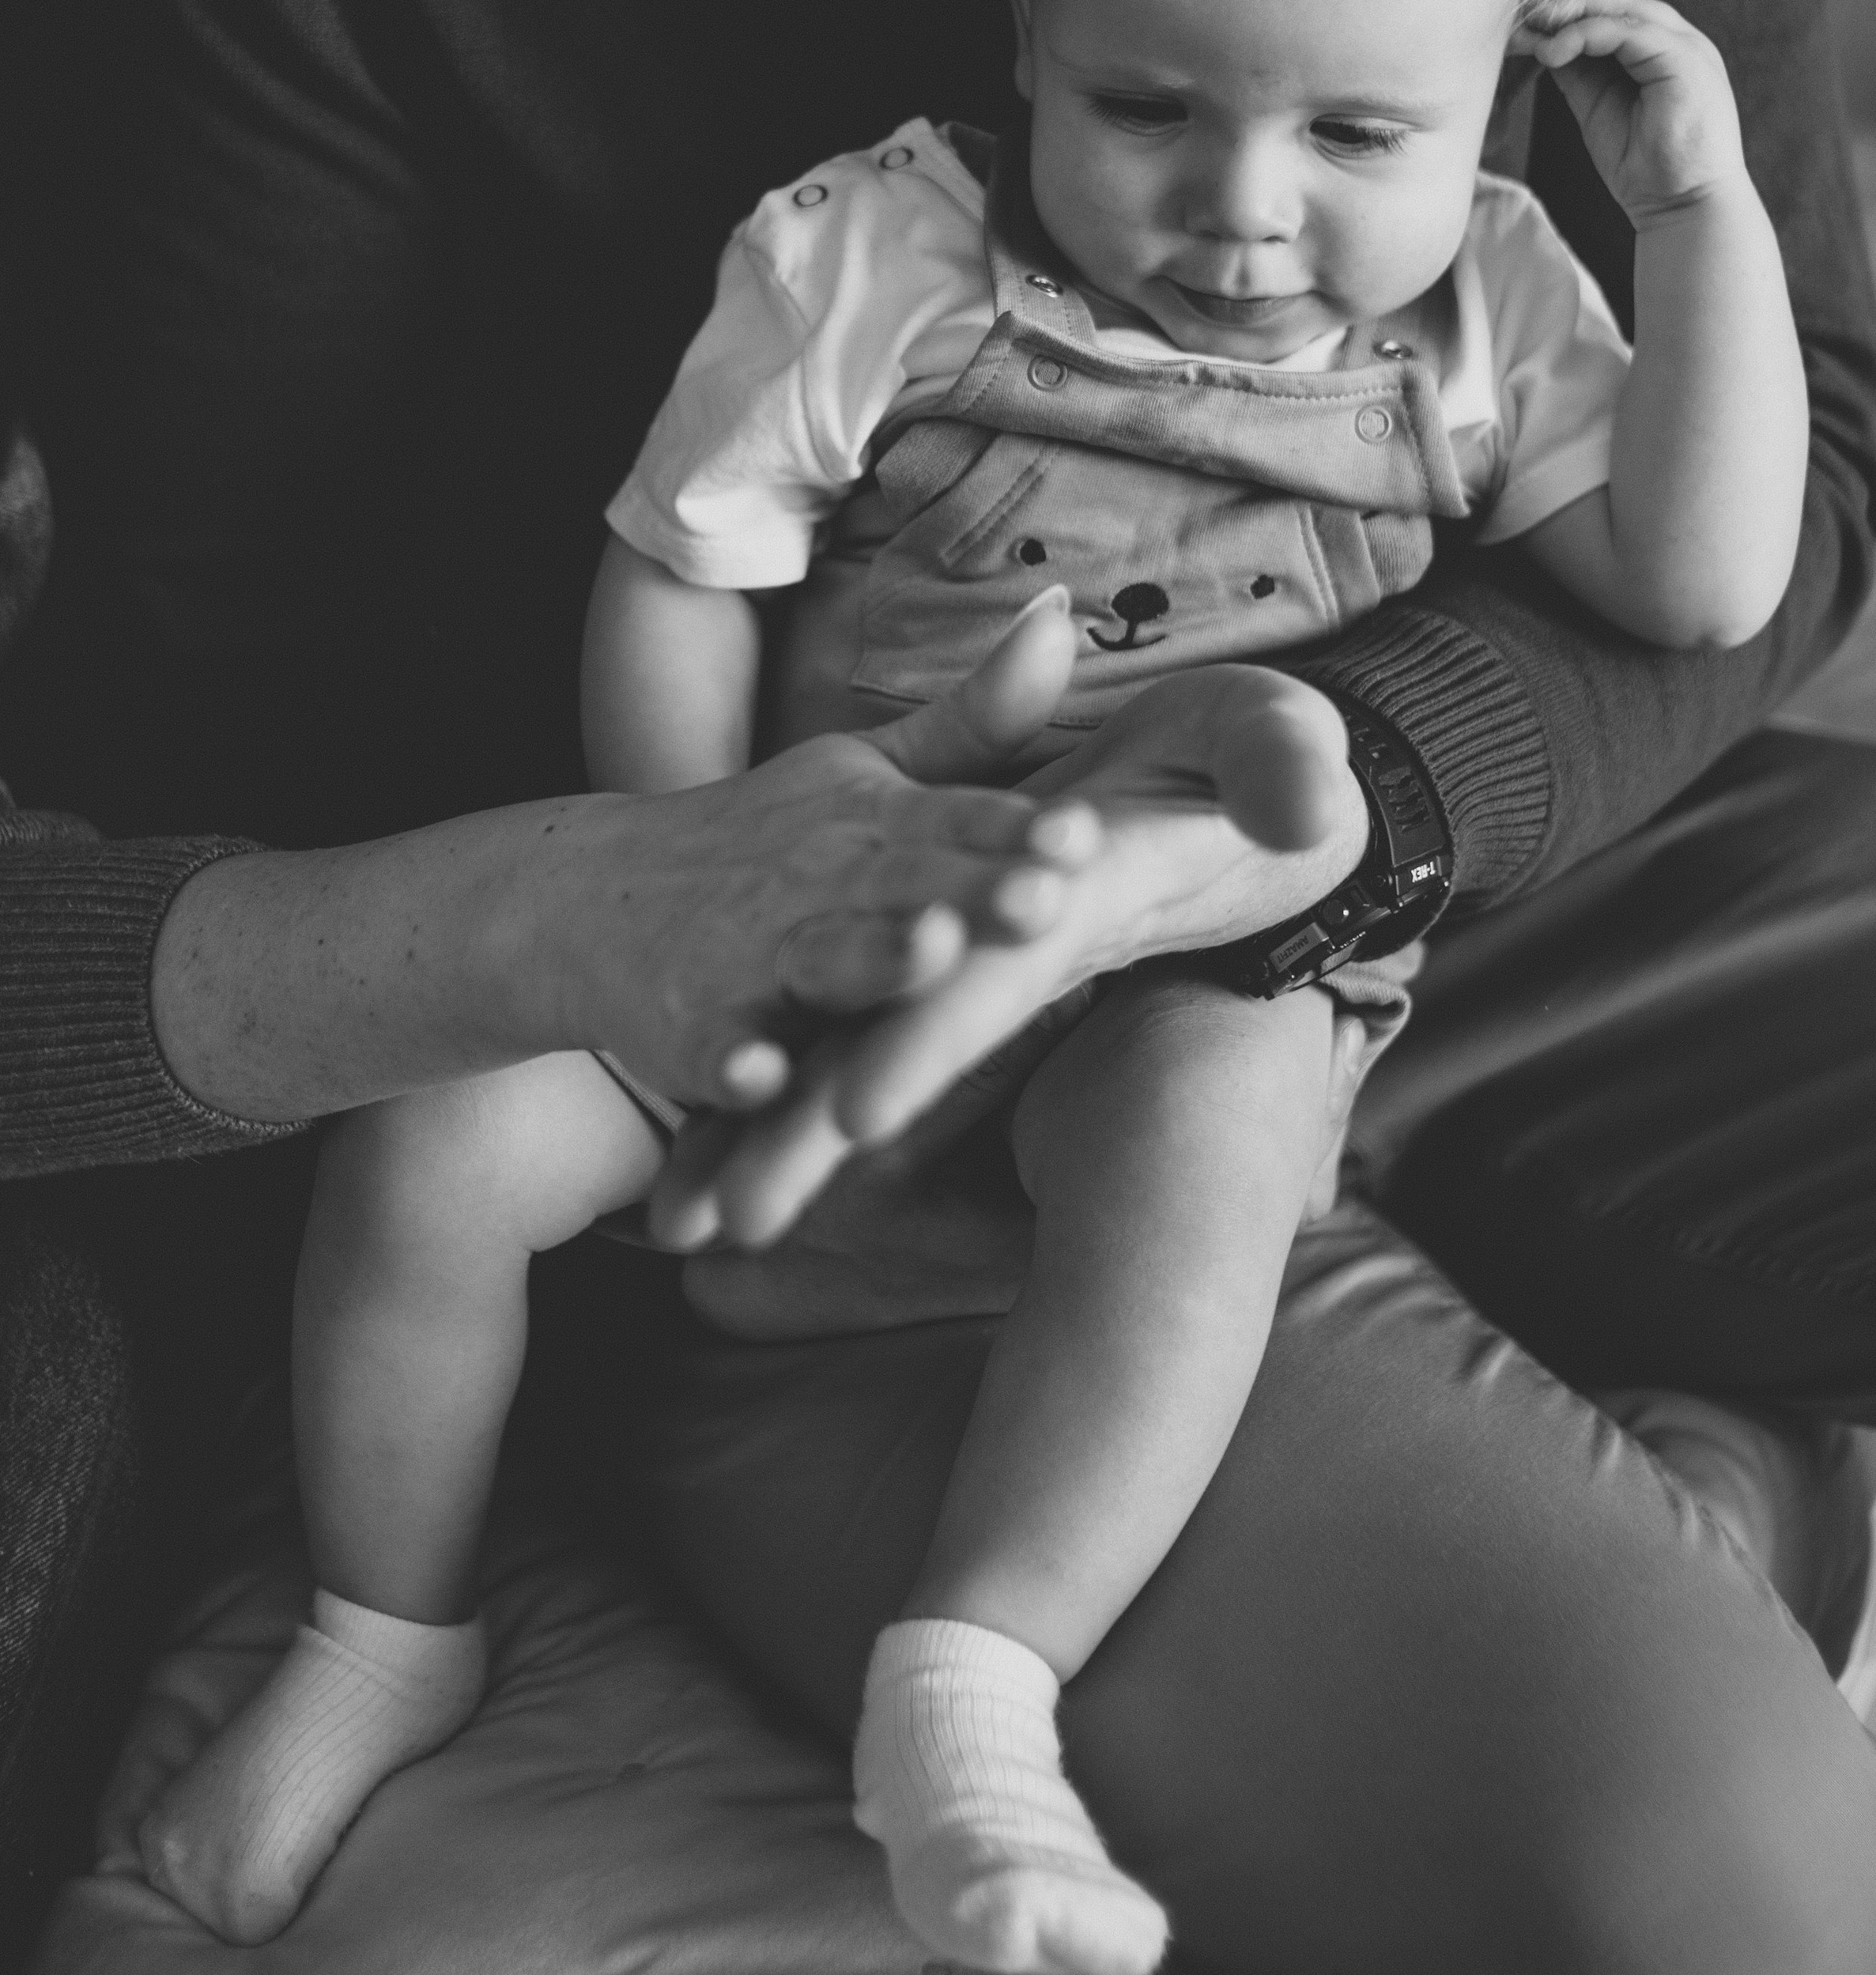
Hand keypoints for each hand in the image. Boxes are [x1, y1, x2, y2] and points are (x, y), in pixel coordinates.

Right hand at [553, 587, 1103, 1113]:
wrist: (592, 898)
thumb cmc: (771, 841)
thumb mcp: (869, 775)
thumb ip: (976, 720)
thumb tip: (1066, 616)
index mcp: (870, 821)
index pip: (954, 819)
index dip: (1015, 829)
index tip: (1083, 831)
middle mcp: (816, 882)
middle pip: (903, 886)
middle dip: (970, 891)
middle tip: (1044, 897)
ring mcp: (751, 957)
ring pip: (823, 961)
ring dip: (875, 960)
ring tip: (930, 951)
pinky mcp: (694, 1031)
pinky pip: (717, 1052)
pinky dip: (736, 1064)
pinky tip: (761, 1077)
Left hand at [651, 662, 1365, 1248]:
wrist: (1228, 782)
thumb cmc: (1253, 766)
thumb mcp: (1272, 746)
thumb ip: (1278, 771)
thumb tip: (1300, 807)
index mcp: (1074, 906)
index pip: (994, 982)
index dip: (933, 1035)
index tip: (859, 1110)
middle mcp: (1005, 952)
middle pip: (894, 1047)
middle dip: (814, 1134)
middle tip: (728, 1224)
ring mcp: (967, 951)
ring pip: (848, 1050)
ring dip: (768, 1136)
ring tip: (673, 1228)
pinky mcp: (935, 929)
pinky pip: (838, 1008)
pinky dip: (766, 1073)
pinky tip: (686, 1156)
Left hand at [1513, 0, 1746, 225]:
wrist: (1683, 206)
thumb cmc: (1644, 165)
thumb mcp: (1597, 105)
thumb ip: (1578, 69)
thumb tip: (1541, 41)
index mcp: (1661, 49)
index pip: (1612, 9)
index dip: (1566, 11)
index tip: (1522, 28)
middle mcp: (1679, 40)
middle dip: (1565, 4)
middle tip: (1523, 18)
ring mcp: (1687, 47)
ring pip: (1623, 8)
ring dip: (1571, 16)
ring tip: (1534, 34)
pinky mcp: (1686, 60)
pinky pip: (1629, 31)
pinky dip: (1586, 35)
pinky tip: (1554, 52)